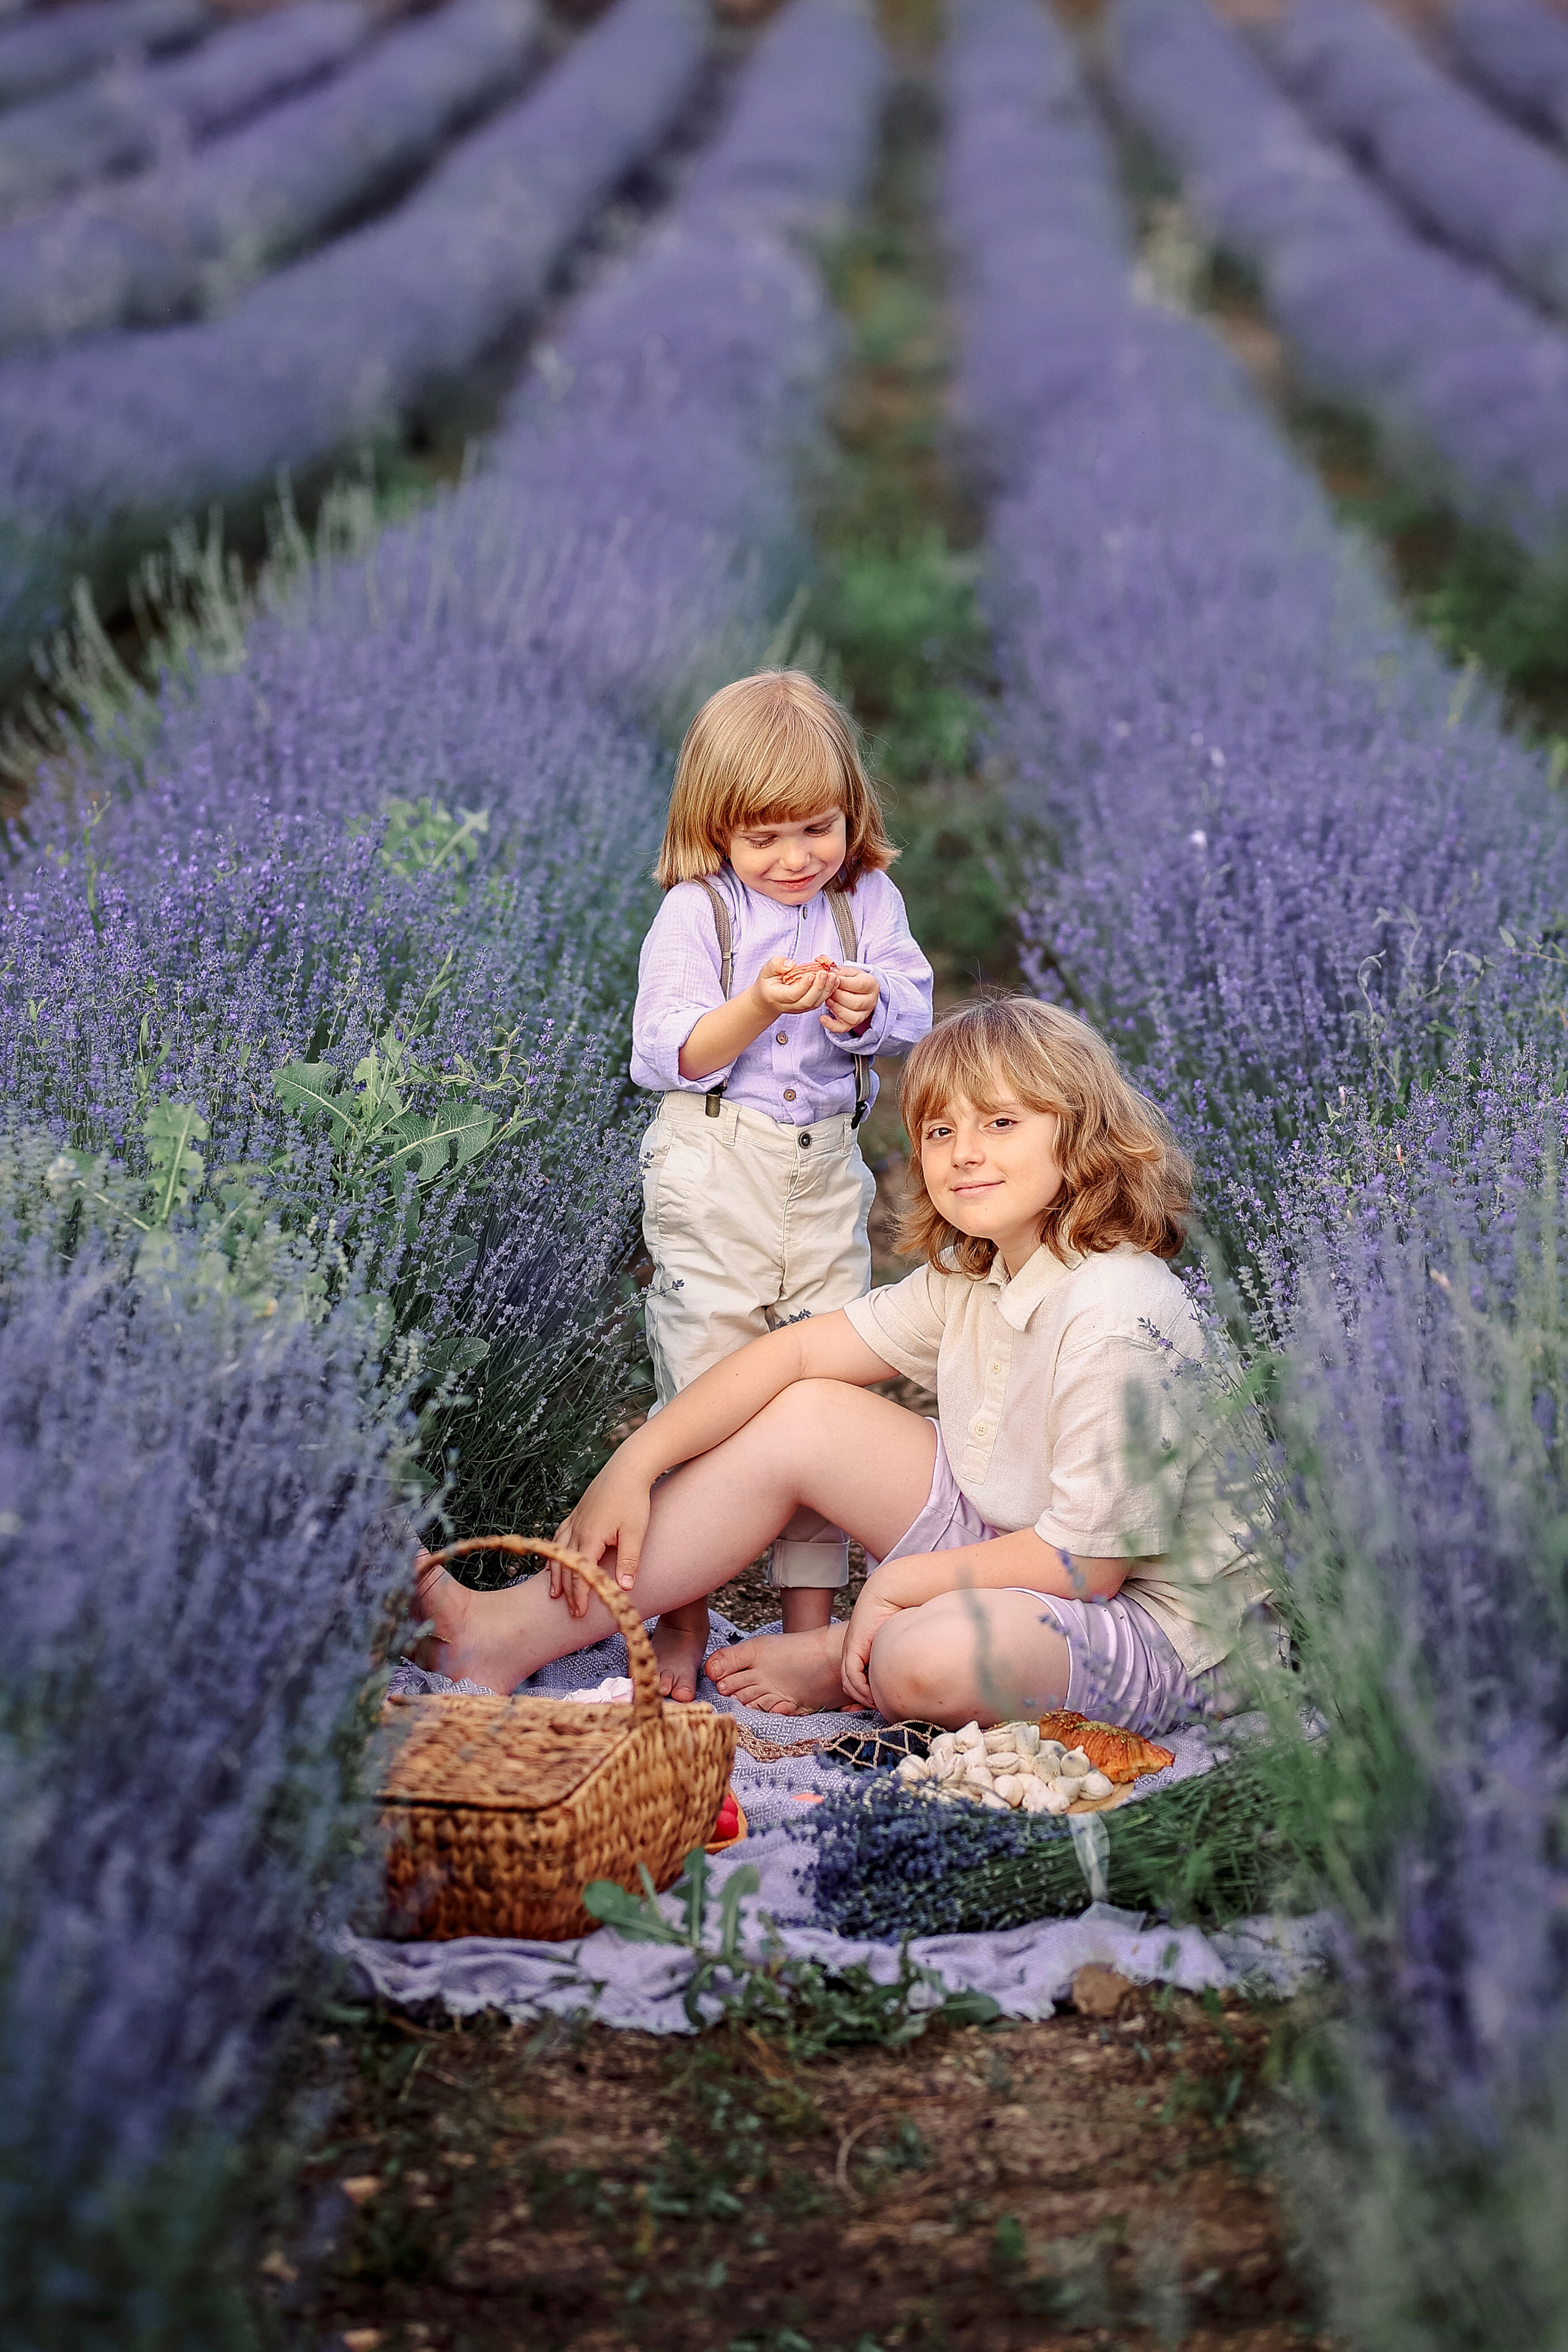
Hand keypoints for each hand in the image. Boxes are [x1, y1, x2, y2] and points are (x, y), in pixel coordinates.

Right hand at [554, 1461, 652, 1606]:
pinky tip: (555, 1558)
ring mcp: (575, 1520)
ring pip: (558, 1552)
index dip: (579, 1596)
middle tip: (571, 1612)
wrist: (628, 1467)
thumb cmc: (633, 1499)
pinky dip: (554, 1551)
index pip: (580, 1574)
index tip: (580, 1614)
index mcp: (590, 1538)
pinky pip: (559, 1536)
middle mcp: (577, 1530)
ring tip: (554, 1592)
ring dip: (556, 1574)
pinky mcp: (578, 1512)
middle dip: (568, 1591)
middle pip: (566, 1567)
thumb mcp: (635, 1532)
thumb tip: (624, 1589)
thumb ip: (629, 1560)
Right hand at [753, 956, 835, 1017]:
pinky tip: (834, 981)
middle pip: (806, 1001)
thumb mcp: (766, 970)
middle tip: (825, 973)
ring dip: (826, 990)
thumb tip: (790, 965)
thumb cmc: (768, 983)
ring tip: (832, 976)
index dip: (803, 986)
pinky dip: (828, 991)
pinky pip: (819, 1001)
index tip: (811, 974)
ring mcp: (799, 1008)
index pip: (792, 994)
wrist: (768, 998)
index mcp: (777, 996)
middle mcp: (789, 1005)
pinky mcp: (808, 1006)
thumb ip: (776, 964)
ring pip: (815, 1003)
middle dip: (818, 987)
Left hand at [820, 963, 878, 1035]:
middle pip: (856, 1003)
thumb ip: (841, 972)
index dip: (843, 983)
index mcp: (872, 985)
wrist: (858, 991)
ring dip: (836, 1009)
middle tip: (828, 990)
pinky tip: (822, 1018)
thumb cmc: (852, 979)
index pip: (859, 986)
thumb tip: (831, 974)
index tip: (832, 978)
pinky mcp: (853, 1024)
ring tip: (827, 1000)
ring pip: (852, 1017)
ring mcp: (863, 1015)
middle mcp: (871, 1002)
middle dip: (838, 997)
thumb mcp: (849, 972)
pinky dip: (831, 1025)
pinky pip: (843, 1028)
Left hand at [840, 1576, 906, 1707]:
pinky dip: (861, 1689)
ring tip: (878, 1705)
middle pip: (850, 1685)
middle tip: (876, 1713)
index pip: (856, 1680)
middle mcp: (852, 1652)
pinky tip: (874, 1696)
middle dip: (860, 1702)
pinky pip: (852, 1675)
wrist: (890, 1593)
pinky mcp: (853, 1648)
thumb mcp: (895, 1641)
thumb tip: (913, 1670)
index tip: (877, 1708)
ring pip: (849, 1683)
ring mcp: (850, 1650)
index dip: (864, 1697)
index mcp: (862, 1651)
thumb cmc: (898, 1614)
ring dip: (863, 1698)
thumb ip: (896, 1657)